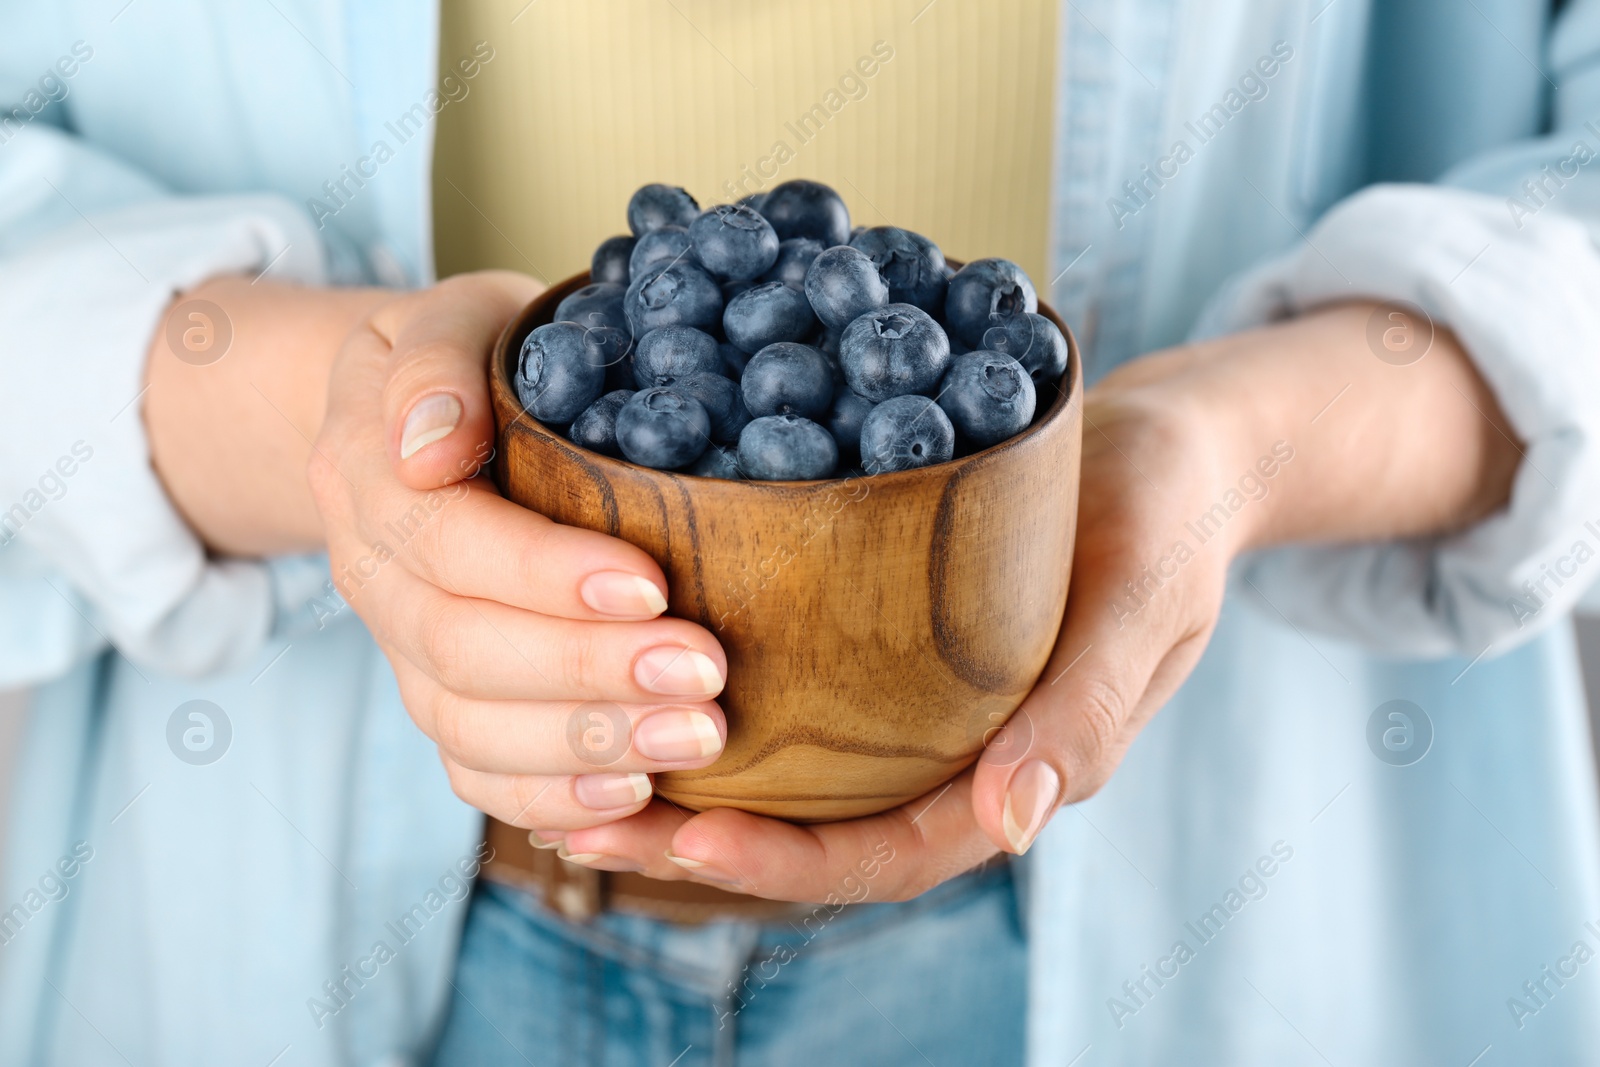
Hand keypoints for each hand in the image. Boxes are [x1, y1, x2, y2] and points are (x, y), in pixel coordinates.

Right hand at [307, 271, 731, 834]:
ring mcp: (402, 652)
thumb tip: (428, 447)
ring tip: (696, 741)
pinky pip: (475, 774)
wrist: (412, 424)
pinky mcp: (442, 700)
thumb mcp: (447, 319)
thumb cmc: (465, 357)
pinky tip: (634, 796)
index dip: (545, 574)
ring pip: (470, 729)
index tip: (653, 582)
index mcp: (369, 480)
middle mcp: (375, 581)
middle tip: (706, 676)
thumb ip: (434, 367)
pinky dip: (550, 798)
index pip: (450, 543)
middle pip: (463, 651)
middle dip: (588, 672)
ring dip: (585, 746)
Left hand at [555, 302, 1518, 897]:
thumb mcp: (1143, 601)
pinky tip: (634, 664)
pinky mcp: (886, 641)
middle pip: (817, 829)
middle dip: (703, 838)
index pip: (892, 855)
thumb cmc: (1168, 520)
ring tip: (576, 759)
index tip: (687, 840)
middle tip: (583, 819)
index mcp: (1011, 774)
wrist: (1168, 447)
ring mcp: (913, 703)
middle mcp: (947, 754)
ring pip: (795, 769)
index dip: (791, 863)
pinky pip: (798, 688)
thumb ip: (1085, 711)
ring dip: (691, 775)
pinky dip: (718, 692)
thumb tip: (1011, 824)